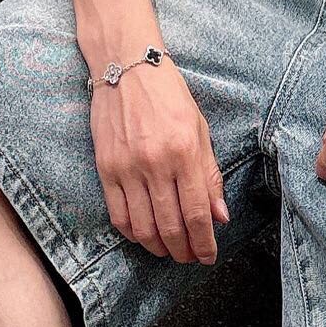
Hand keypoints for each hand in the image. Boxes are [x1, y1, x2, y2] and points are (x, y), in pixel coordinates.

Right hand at [90, 59, 228, 262]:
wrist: (127, 68)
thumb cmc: (169, 95)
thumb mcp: (199, 130)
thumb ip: (209, 175)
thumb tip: (219, 216)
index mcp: (184, 152)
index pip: (197, 213)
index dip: (204, 242)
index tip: (208, 256)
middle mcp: (155, 163)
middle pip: (171, 226)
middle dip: (183, 251)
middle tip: (190, 258)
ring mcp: (127, 168)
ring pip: (143, 227)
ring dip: (159, 247)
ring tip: (169, 251)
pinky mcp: (106, 168)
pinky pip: (118, 214)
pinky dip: (132, 233)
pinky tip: (144, 236)